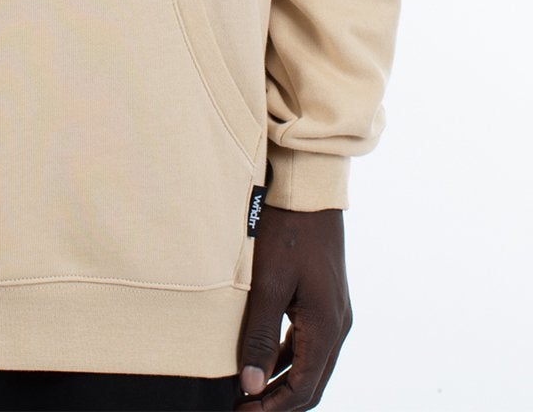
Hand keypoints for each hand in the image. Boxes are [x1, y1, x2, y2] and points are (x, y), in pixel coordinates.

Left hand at [236, 206, 351, 408]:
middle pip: (311, 384)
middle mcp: (338, 326)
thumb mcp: (268, 285)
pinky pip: (309, 343)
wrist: (308, 190)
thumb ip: (259, 337)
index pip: (302, 389)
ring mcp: (335, 313)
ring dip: (282, 382)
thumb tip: (251, 387)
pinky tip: (262, 361)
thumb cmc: (287, 232)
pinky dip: (287, 359)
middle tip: (242, 410)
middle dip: (278, 403)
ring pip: (311, 366)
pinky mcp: (326, 301)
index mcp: (326, 327)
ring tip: (248, 392)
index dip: (271, 408)